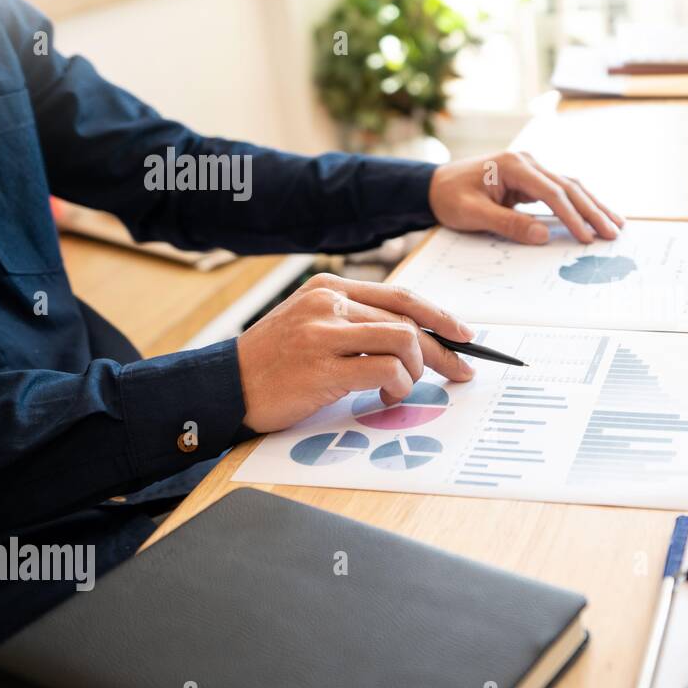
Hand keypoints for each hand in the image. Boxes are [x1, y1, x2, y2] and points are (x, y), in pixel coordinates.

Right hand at [236, 273, 474, 433]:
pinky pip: (386, 372)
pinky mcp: (323, 368)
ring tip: (399, 390)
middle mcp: (328, 304)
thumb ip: (356, 323)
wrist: (223, 387)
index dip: (439, 316)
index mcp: (329, 288)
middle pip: (409, 320)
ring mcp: (324, 334)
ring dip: (416, 372)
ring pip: (405, 341)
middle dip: (444, 350)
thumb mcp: (312, 326)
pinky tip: (384, 399)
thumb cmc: (273, 364)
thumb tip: (414, 338)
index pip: (401, 295)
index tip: (463, 334)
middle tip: (462, 371)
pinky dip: (397, 388)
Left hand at [429, 150, 623, 244]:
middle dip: (593, 211)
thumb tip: (542, 236)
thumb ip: (507, 223)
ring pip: (571, 186)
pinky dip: (581, 203)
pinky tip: (596, 214)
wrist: (435, 185)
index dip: (572, 216)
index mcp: (513, 166)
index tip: (586, 237)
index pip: (551, 192)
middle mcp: (527, 162)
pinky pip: (562, 191)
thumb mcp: (472, 214)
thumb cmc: (450, 197)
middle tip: (613, 233)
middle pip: (569, 186)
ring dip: (593, 206)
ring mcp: (531, 169)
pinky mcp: (531, 179)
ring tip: (616, 224)